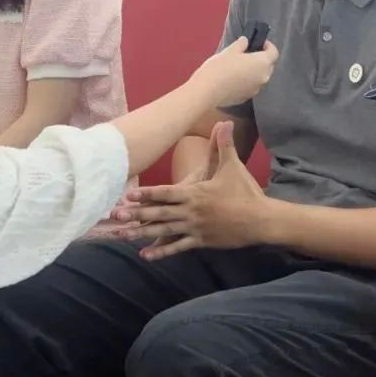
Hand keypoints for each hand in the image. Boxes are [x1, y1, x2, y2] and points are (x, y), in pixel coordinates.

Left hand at [114, 122, 266, 259]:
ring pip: (163, 231)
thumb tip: (225, 122)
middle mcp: (191, 211)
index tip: (128, 194)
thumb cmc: (245, 191)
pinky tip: (145, 254)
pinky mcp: (201, 241)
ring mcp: (195, 228)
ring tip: (121, 235)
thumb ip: (224, 145)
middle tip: (114, 216)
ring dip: (141, 233)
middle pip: (159, 213)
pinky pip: (177, 247)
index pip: (165, 192)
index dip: (146, 193)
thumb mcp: (233, 166)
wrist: (260, 219)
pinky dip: (161, 251)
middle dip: (135, 214)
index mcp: (195, 193)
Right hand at [190, 36, 277, 108]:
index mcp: (262, 63)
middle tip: (249, 53)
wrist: (208, 90)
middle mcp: (264, 78)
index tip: (258, 42)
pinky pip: (251, 86)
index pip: (274, 52)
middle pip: (269, 66)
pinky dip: (247, 81)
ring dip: (254, 70)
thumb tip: (246, 41)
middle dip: (262, 58)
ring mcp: (256, 90)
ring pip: (260, 77)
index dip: (268, 46)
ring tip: (240, 66)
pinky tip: (234, 78)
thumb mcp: (230, 50)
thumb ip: (241, 44)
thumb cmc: (221, 66)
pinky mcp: (246, 98)